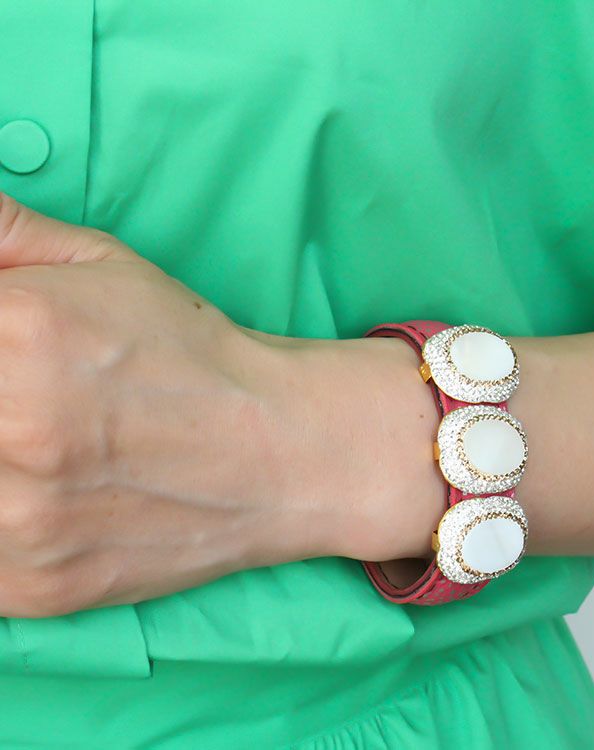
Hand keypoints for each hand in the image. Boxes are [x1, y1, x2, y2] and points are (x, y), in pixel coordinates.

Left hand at [0, 193, 292, 616]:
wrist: (277, 449)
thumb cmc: (194, 354)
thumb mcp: (104, 268)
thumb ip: (2, 231)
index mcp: (23, 333)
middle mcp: (14, 430)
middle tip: (10, 398)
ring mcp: (21, 522)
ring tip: (19, 435)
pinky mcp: (34, 587)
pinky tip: (20, 487)